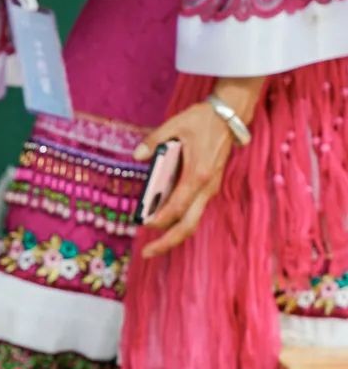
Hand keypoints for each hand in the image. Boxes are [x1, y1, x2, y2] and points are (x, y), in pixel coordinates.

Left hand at [134, 102, 232, 259]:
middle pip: (188, 225)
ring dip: (172, 234)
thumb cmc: (203, 120)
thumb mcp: (175, 124)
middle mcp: (206, 188)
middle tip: (146, 252)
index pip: (178, 206)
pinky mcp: (208, 189)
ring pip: (192, 221)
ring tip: (151, 243)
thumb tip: (137, 155)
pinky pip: (193, 212)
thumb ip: (154, 141)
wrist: (231, 116)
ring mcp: (209, 190)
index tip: (144, 225)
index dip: (160, 219)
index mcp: (198, 174)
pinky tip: (161, 222)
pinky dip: (177, 221)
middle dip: (167, 242)